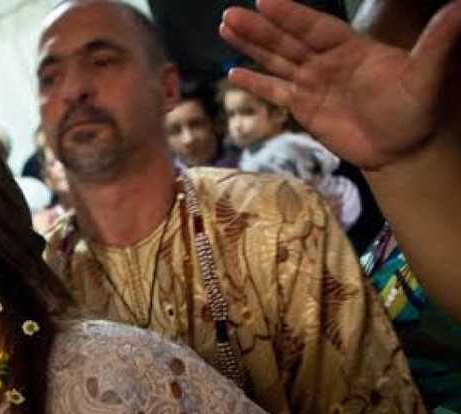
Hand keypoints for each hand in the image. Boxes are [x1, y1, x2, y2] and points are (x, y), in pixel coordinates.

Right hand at [219, 0, 460, 168]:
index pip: (315, 27)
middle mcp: (326, 61)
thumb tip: (460, 8)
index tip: (265, 0)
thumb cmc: (415, 110)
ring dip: (251, 46)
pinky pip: (275, 92)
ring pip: (276, 60)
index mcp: (350, 49)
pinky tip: (232, 75)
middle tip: (230, 14)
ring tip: (226, 28)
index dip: (291, 15)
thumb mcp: (427, 75)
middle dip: (259, 28)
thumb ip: (437, 42)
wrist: (402, 149)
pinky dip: (254, 84)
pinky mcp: (303, 108)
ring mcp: (312, 84)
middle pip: (287, 40)